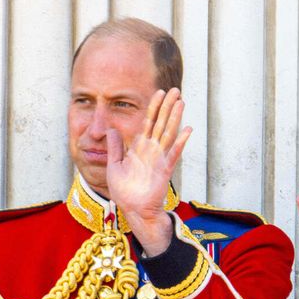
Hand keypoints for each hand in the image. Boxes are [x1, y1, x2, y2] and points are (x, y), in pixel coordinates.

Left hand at [107, 88, 191, 255]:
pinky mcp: (164, 170)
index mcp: (139, 148)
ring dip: (175, 118)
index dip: (153, 107)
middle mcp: (151, 150)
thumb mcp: (114, 165)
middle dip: (168, 106)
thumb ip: (115, 148)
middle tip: (176, 89)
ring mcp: (159, 159)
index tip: (159, 93)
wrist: (133, 209)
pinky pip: (173, 154)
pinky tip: (188, 129)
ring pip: (168, 133)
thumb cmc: (124, 191)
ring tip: (182, 101)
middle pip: (161, 123)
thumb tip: (111, 130)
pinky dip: (180, 142)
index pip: (148, 123)